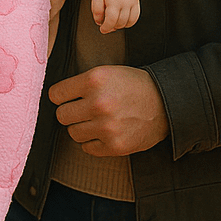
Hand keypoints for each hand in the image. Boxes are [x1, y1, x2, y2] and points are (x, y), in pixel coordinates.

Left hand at [50, 65, 168, 156]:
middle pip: (62, 115)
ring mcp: (106, 127)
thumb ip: (81, 83)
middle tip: (81, 110)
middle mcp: (98, 103)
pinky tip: (103, 132)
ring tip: (95, 120)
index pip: (56, 94)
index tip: (66, 97)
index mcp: (94, 80)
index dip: (61, 96)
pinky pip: (87, 148)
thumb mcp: (106, 72)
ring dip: (81, 127)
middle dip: (70, 112)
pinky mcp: (115, 146)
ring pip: (73, 133)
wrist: (164, 102)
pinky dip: (92, 142)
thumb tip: (56, 98)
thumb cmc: (133, 85)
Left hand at [91, 0, 140, 33]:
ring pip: (128, 22)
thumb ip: (96, 10)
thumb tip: (99, 21)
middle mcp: (125, 2)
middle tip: (107, 25)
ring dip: (120, 25)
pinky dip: (129, 22)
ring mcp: (132, 3)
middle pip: (120, 23)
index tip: (102, 29)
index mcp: (113, 0)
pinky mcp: (136, 2)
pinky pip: (135, 17)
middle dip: (112, 27)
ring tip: (113, 22)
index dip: (106, 28)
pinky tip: (123, 20)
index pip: (111, 20)